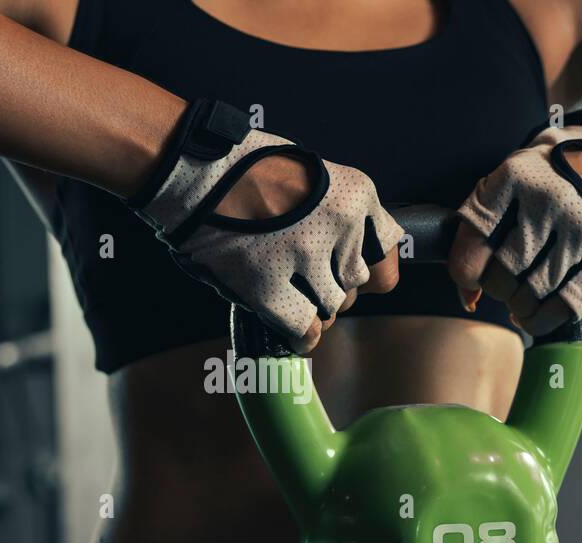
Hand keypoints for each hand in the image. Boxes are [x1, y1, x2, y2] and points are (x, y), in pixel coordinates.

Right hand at [129, 100, 402, 352]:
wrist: (194, 170)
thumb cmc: (244, 169)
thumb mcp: (313, 174)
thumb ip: (339, 215)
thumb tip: (349, 261)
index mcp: (357, 194)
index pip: (388, 253)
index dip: (362, 265)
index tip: (340, 263)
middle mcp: (341, 227)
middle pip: (355, 287)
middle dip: (330, 286)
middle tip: (296, 272)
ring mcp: (306, 258)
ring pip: (331, 309)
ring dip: (309, 306)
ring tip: (280, 286)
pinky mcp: (271, 286)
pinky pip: (306, 331)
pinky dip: (298, 334)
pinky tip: (282, 320)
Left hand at [448, 101, 581, 335]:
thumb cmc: (562, 174)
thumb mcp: (520, 171)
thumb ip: (486, 221)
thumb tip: (467, 296)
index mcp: (518, 175)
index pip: (472, 242)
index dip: (464, 272)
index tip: (471, 277)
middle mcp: (551, 201)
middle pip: (501, 275)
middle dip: (496, 288)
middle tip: (506, 281)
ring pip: (529, 295)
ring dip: (519, 304)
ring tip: (523, 295)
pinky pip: (564, 308)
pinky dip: (542, 320)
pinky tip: (538, 313)